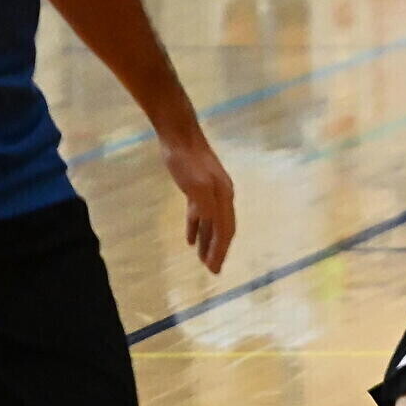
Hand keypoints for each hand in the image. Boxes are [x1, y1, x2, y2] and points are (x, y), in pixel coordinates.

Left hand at [163, 131, 235, 274]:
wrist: (179, 135)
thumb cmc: (186, 160)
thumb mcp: (195, 184)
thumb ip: (204, 205)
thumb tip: (212, 225)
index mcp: (224, 197)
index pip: (226, 230)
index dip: (221, 251)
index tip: (214, 269)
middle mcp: (222, 197)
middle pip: (223, 229)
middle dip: (218, 250)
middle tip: (213, 270)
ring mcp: (211, 192)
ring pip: (212, 224)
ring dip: (208, 242)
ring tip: (202, 259)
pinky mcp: (198, 189)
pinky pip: (200, 215)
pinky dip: (197, 228)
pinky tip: (190, 239)